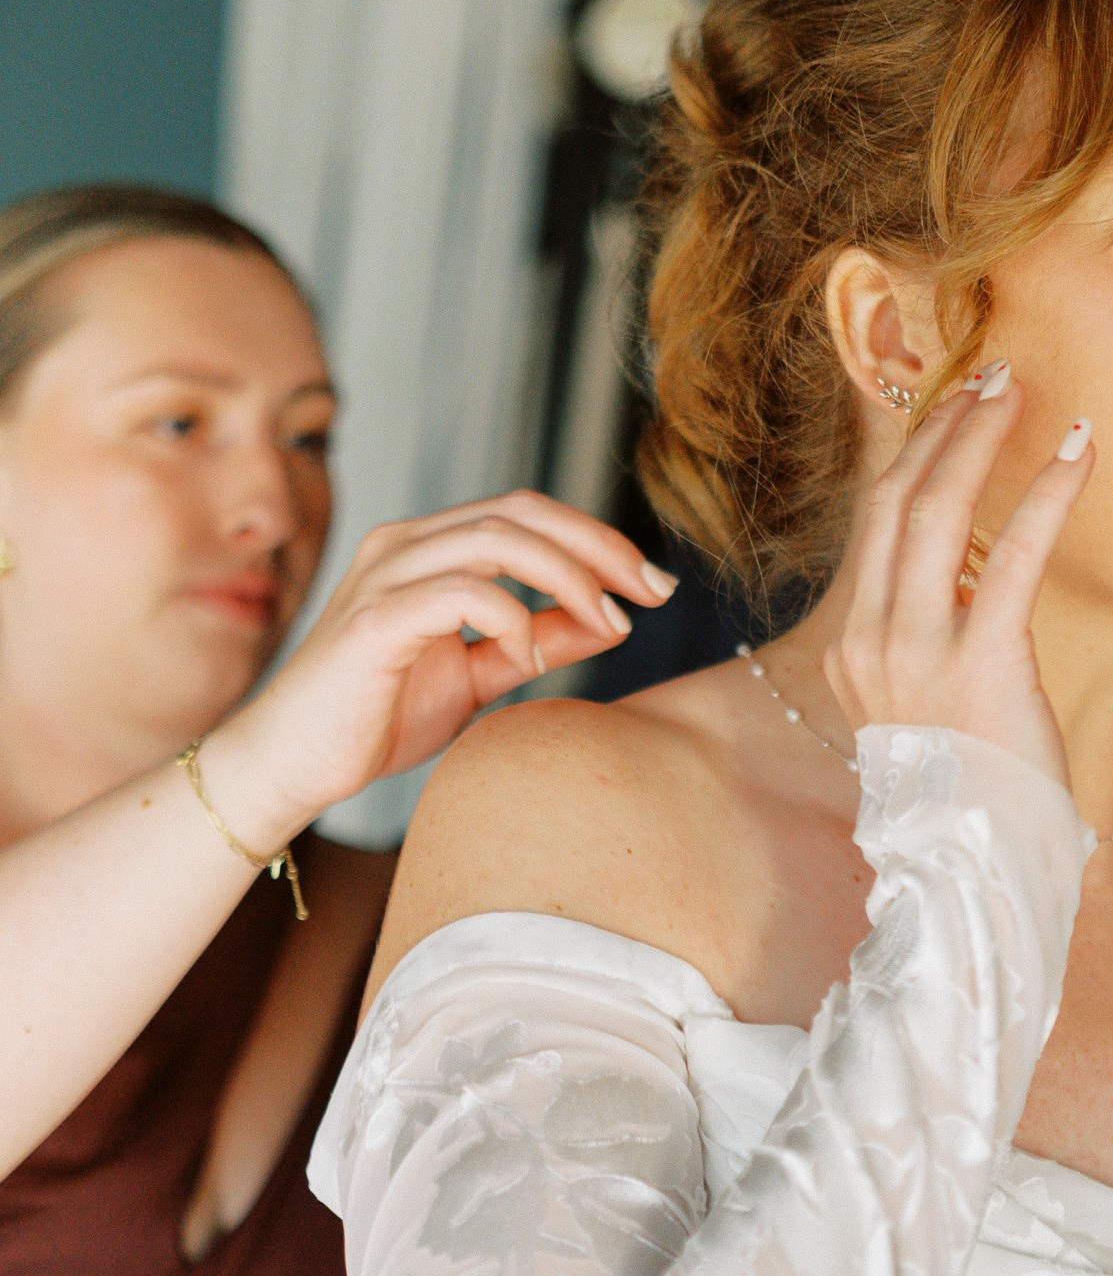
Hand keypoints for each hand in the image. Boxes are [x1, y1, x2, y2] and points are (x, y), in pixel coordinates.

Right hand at [203, 492, 673, 845]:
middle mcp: (406, 545)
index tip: (655, 585)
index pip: (528, 514)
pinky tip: (525, 657)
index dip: (598, 540)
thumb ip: (536, 641)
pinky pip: (459, 594)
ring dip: (568, 578)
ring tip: (607, 623)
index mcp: (431, 550)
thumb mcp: (478, 675)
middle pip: (521, 512)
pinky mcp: (374, 620)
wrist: (294, 764)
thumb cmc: (377, 718)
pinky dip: (510, 619)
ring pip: (496, 539)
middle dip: (600, 548)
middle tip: (652, 592)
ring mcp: (386, 576)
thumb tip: (610, 621)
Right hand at [824, 377, 1083, 789]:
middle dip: (942, 425)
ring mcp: (917, 654)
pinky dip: (1050, 493)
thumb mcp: (931, 710)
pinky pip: (1017, 557)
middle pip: (897, 499)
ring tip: (1022, 390)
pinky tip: (1080, 452)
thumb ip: (939, 643)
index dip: (911, 448)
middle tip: (988, 373)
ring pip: (937, 510)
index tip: (945, 399)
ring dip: (981, 437)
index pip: (875, 520)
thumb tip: (978, 585)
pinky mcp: (981, 667)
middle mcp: (870, 641)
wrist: (972, 871)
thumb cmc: (971, 795)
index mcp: (854, 647)